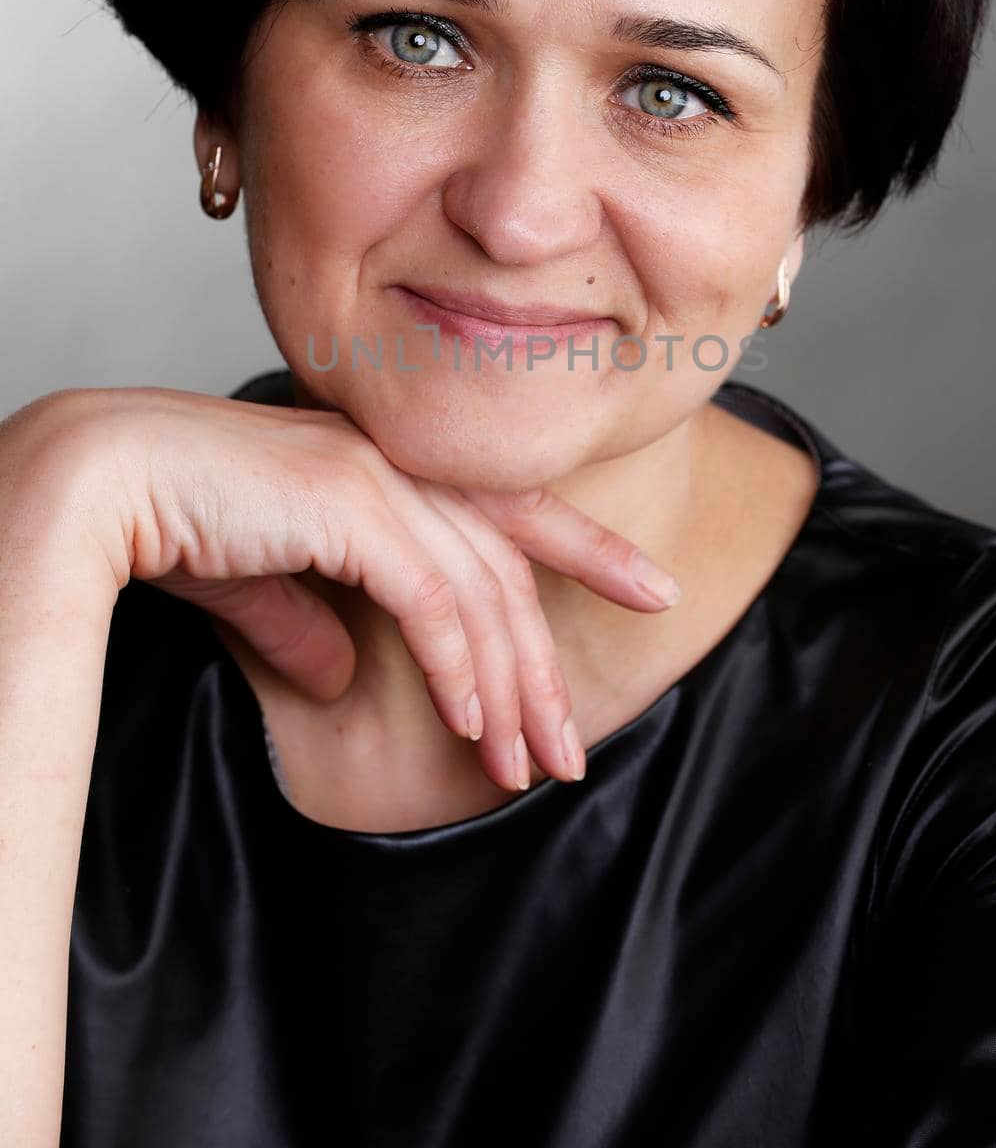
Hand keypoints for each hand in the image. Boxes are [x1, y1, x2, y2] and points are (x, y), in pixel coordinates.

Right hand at [69, 386, 680, 791]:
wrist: (105, 482)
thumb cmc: (172, 519)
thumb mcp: (261, 583)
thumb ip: (308, 620)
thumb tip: (342, 673)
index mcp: (390, 470)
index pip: (512, 509)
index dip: (589, 546)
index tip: (654, 588)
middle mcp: (399, 465)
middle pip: (510, 566)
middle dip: (547, 664)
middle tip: (571, 749)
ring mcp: (381, 478)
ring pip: (483, 591)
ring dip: (511, 689)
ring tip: (529, 767)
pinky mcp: (353, 506)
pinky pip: (433, 601)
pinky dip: (462, 669)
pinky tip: (474, 727)